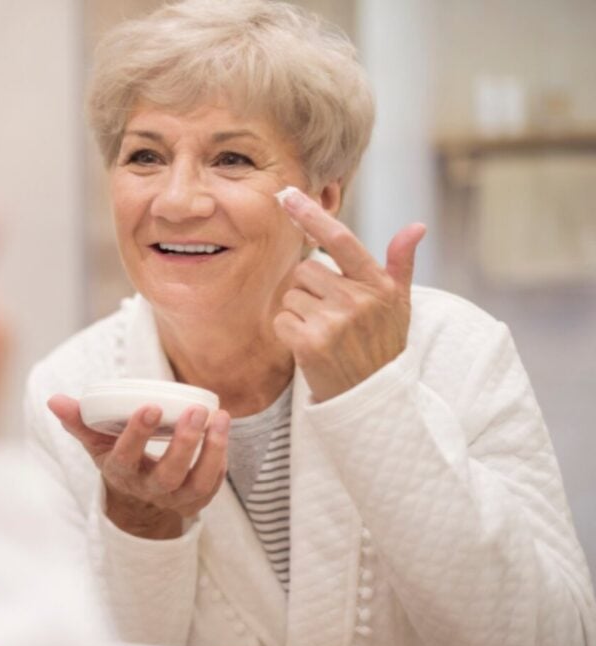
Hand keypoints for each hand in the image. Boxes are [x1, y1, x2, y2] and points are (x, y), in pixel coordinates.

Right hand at [47, 395, 230, 539]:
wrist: (138, 498)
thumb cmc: (119, 457)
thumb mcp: (96, 441)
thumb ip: (78, 420)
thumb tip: (54, 399)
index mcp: (121, 472)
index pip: (126, 456)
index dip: (138, 434)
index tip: (150, 406)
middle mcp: (149, 490)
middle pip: (169, 475)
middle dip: (184, 443)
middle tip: (195, 411)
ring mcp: (176, 498)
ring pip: (199, 481)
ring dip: (212, 450)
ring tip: (220, 417)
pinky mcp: (198, 500)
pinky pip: (214, 483)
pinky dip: (221, 458)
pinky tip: (223, 429)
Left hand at [273, 188, 426, 402]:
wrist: (372, 398)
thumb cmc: (383, 345)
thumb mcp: (399, 304)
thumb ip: (401, 264)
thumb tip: (417, 226)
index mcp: (377, 285)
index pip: (340, 240)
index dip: (312, 216)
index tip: (288, 195)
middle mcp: (357, 300)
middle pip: (306, 270)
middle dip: (310, 289)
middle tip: (331, 315)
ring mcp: (333, 322)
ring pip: (291, 295)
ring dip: (300, 311)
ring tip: (324, 332)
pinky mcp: (310, 344)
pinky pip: (282, 319)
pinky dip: (289, 332)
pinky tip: (310, 346)